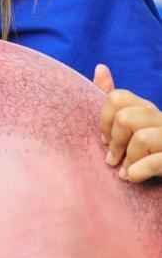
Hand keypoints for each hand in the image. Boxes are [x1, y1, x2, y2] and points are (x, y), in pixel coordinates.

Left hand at [95, 65, 161, 182]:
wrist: (158, 190)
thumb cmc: (145, 157)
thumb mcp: (127, 129)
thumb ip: (113, 103)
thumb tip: (100, 67)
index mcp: (148, 110)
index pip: (117, 98)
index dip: (104, 120)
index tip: (105, 140)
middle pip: (126, 118)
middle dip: (115, 142)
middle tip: (112, 160)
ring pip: (141, 138)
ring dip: (128, 160)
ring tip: (125, 173)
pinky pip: (157, 161)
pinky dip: (139, 171)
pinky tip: (133, 178)